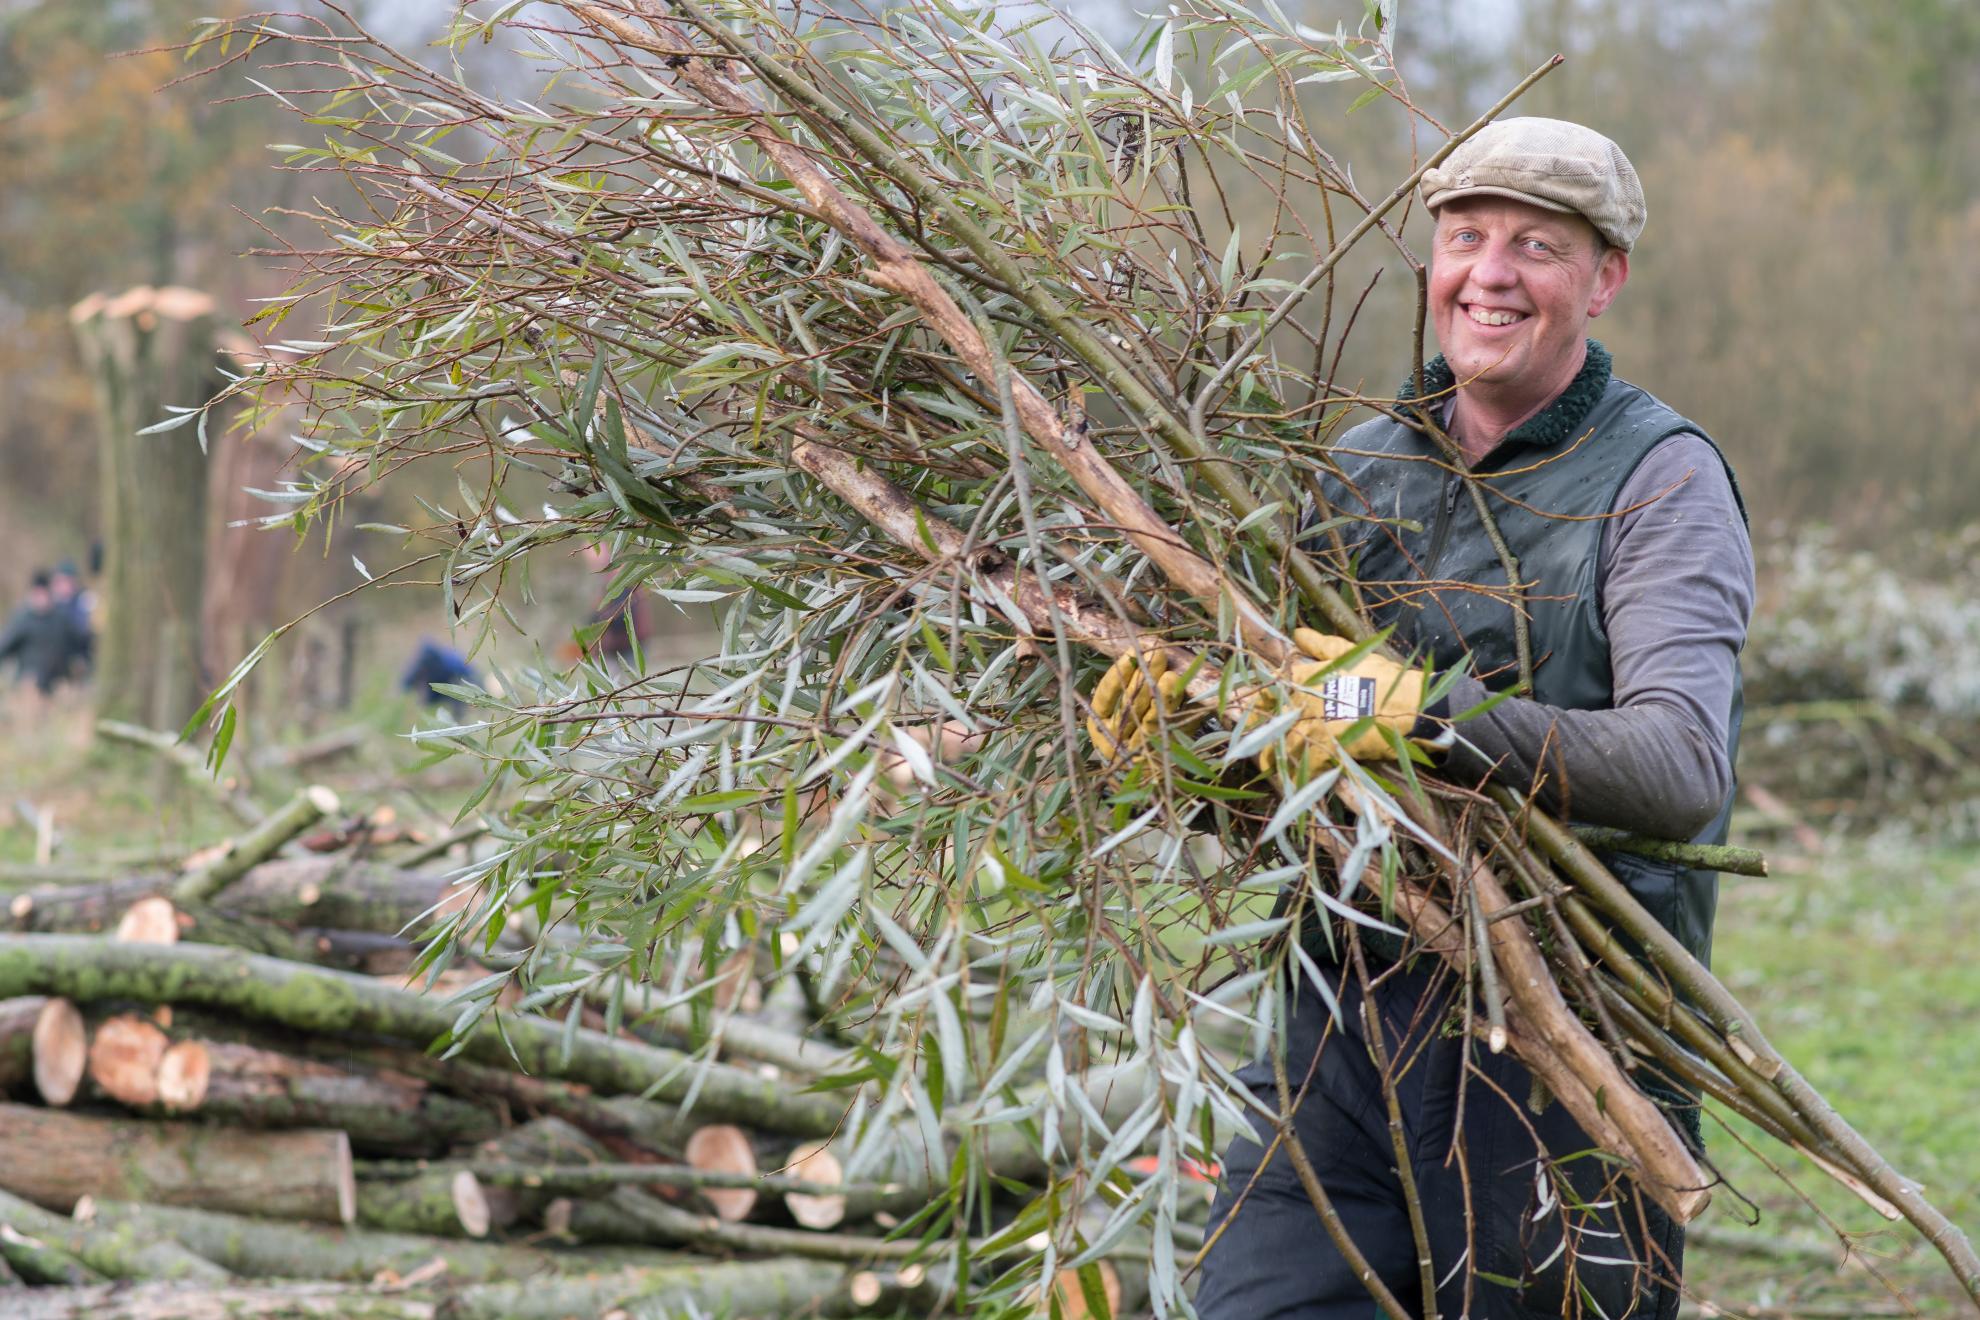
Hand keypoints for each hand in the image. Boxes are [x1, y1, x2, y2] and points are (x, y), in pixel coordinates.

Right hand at [1084, 644, 1204, 769]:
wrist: (1157, 786)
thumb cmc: (1140, 740)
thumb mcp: (1127, 716)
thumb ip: (1130, 689)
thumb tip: (1143, 654)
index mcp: (1098, 726)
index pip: (1105, 696)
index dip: (1117, 673)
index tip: (1131, 651)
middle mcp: (1111, 740)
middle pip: (1128, 702)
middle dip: (1143, 674)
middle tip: (1156, 652)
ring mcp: (1133, 751)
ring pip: (1145, 715)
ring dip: (1157, 690)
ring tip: (1167, 670)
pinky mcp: (1156, 756)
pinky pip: (1164, 727)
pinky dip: (1171, 706)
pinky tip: (1175, 688)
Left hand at [1250, 628, 1437, 773]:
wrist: (1410, 706)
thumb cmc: (1382, 676)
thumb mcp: (1351, 653)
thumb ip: (1320, 645)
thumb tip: (1297, 632)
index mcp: (1307, 676)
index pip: (1273, 684)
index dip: (1261, 695)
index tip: (1254, 703)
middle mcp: (1305, 701)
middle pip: (1271, 717)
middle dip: (1259, 728)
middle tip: (1250, 738)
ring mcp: (1315, 726)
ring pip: (1282, 744)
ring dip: (1272, 755)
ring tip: (1266, 763)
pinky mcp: (1328, 748)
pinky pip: (1305, 763)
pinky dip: (1299, 771)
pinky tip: (1293, 777)